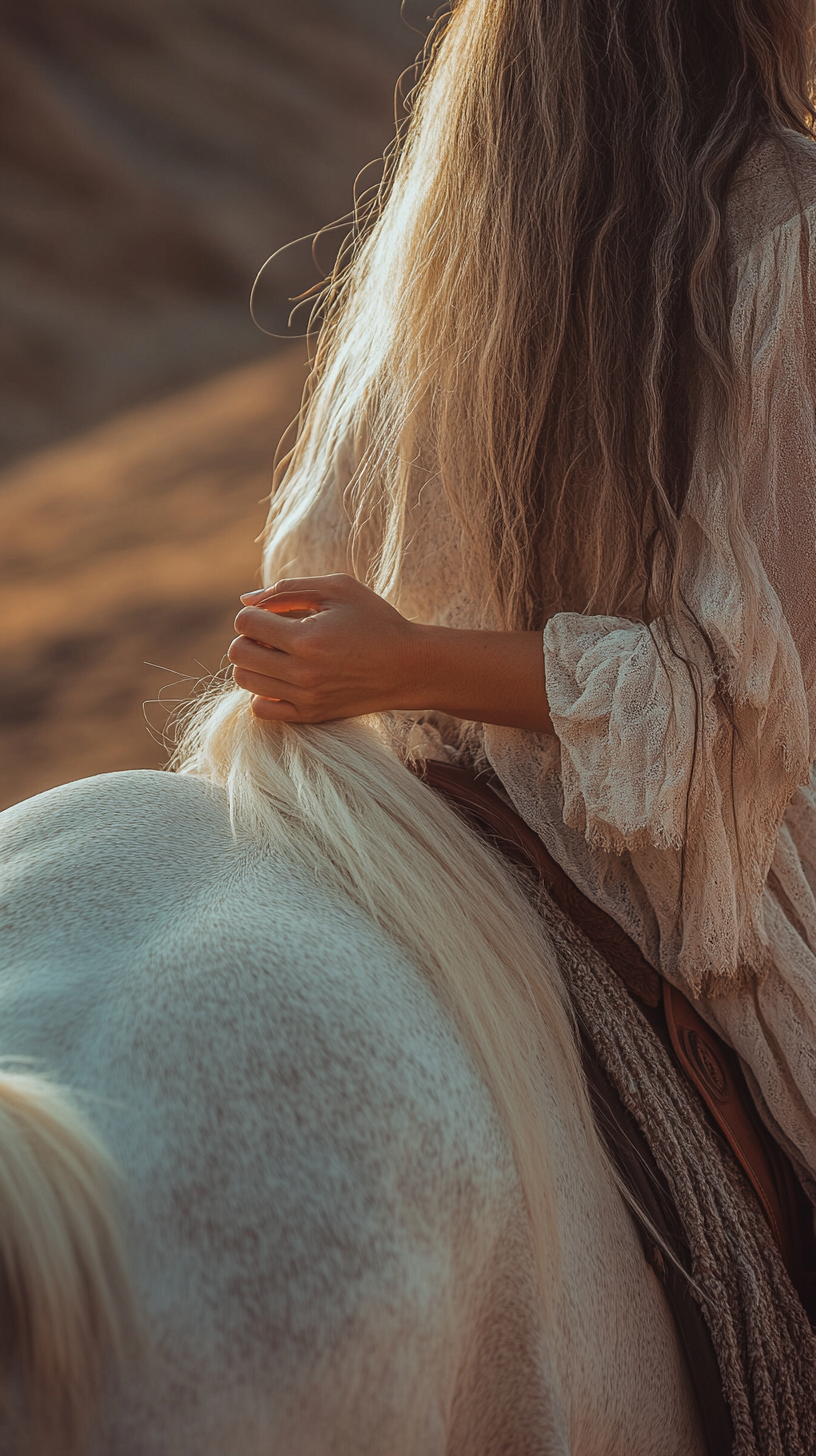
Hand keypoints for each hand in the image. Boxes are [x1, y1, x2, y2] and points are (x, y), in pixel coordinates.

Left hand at [229, 574, 423, 721]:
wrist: (409, 667)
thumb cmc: (375, 621)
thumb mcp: (338, 589)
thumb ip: (288, 589)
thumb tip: (246, 600)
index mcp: (307, 638)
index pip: (246, 623)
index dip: (253, 612)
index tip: (272, 614)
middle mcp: (302, 672)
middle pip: (239, 653)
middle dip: (248, 637)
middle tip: (272, 634)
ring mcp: (305, 698)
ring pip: (245, 681)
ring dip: (253, 663)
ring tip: (278, 655)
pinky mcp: (310, 715)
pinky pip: (260, 710)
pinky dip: (262, 692)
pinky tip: (282, 678)